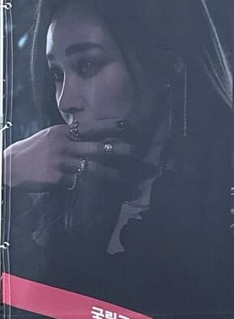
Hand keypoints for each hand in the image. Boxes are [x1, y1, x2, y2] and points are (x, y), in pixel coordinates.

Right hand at [2, 125, 133, 189]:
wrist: (7, 167)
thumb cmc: (30, 152)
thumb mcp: (48, 137)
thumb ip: (69, 137)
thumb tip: (92, 138)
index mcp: (62, 132)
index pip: (91, 127)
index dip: (111, 127)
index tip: (128, 126)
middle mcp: (63, 145)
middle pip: (97, 147)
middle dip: (119, 150)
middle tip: (136, 152)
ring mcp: (60, 162)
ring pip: (92, 168)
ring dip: (111, 173)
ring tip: (124, 178)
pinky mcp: (56, 179)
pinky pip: (79, 183)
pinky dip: (91, 187)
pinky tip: (102, 192)